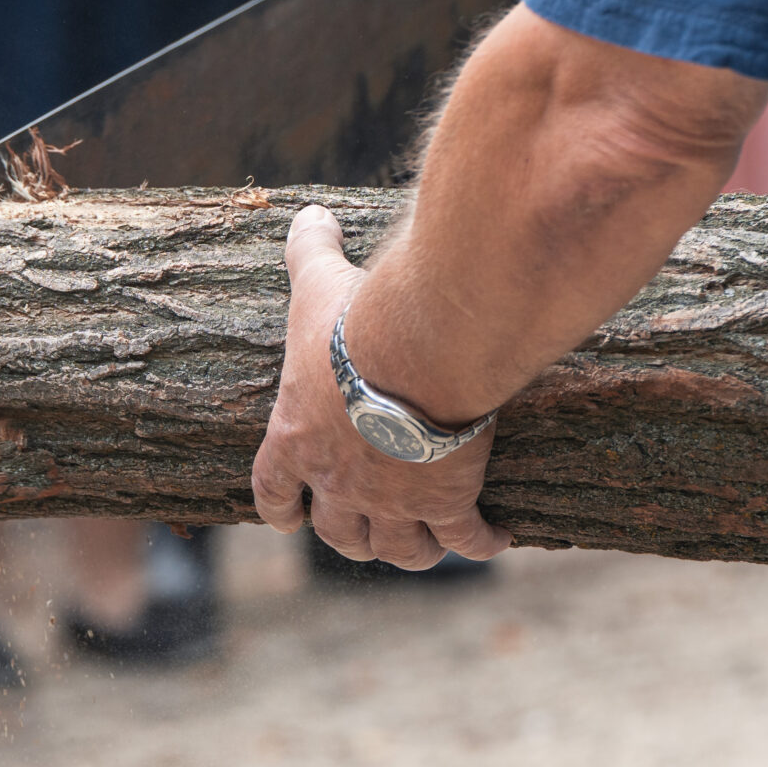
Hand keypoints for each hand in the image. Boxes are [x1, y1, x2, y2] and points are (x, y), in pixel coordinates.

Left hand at [250, 205, 513, 568]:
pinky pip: (462, 540)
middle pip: (339, 537)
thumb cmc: (358, 321)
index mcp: (294, 441)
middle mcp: (336, 483)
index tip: (293, 519)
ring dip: (414, 552)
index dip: (282, 510)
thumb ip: (309, 250)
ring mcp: (389, 502)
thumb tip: (309, 214)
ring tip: (434, 542)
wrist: (414, 353)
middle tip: (376, 530)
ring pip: (399, 552)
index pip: (271, 494)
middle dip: (356, 538)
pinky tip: (496, 536)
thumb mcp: (319, 282)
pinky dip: (481, 543)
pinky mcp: (443, 504)